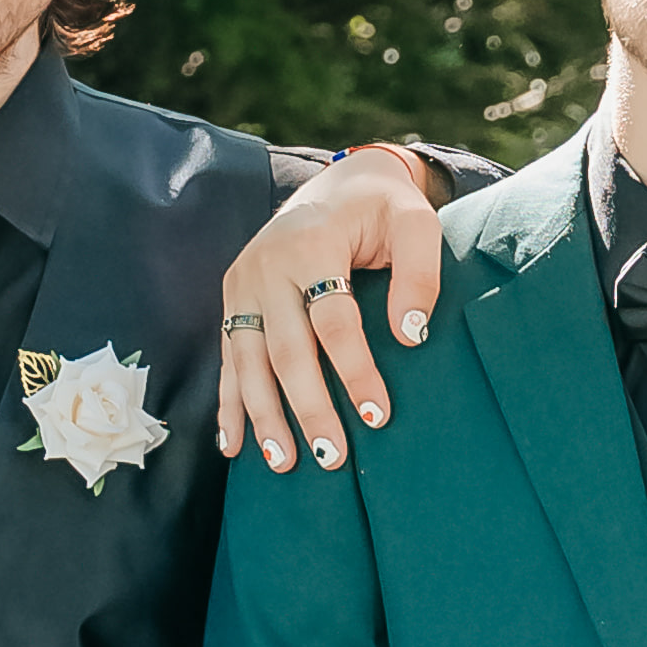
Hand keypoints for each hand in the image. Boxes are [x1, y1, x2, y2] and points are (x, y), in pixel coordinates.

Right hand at [213, 146, 450, 473]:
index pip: (333, 320)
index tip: (378, 416)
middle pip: (286, 349)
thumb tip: (411, 336)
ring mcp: (242, 284)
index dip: (355, 370)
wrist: (336, 183)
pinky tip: (233, 444)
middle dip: (308, 407)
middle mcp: (266, 265)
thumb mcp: (415, 223)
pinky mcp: (233, 300)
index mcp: (311, 243)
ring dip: (264, 416)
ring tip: (284, 463)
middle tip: (332, 455)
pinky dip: (228, 404)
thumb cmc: (383, 209)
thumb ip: (419, 274)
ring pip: (248, 361)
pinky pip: (227, 359)